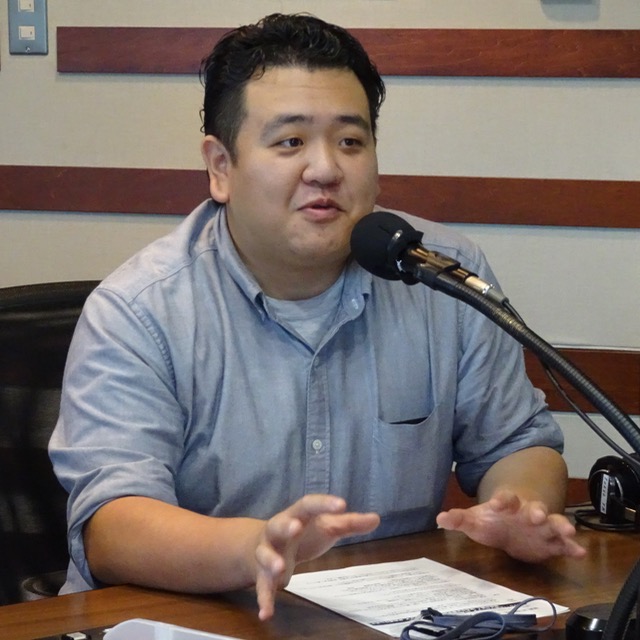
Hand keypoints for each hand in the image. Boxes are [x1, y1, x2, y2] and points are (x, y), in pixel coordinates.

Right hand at [254, 494, 379, 620]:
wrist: (264, 543)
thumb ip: (348, 523)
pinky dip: (264, 600)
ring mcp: (267, 552)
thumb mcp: (325, 526)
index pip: (309, 504)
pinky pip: (262, 586)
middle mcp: (277, 531)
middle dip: (286, 526)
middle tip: (296, 528)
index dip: (324, 504)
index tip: (342, 504)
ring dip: (271, 561)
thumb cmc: (302, 532)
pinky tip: (266, 614)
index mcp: (297, 515)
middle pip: (278, 525)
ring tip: (281, 569)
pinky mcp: (262, 574)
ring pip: (265, 554)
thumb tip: (376, 518)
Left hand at [436, 489, 586, 562]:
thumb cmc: (493, 519)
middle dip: (537, 511)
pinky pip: (565, 544)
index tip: (498, 503)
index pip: (505, 498)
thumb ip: (460, 519)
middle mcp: (528, 512)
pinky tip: (580, 552)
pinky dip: (573, 547)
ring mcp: (542, 527)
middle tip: (538, 514)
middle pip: (535, 508)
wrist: (512, 525)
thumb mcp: (475, 520)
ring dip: (561, 525)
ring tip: (569, 530)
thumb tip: (439, 519)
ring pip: (555, 523)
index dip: (502, 500)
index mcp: (508, 504)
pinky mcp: (552, 543)